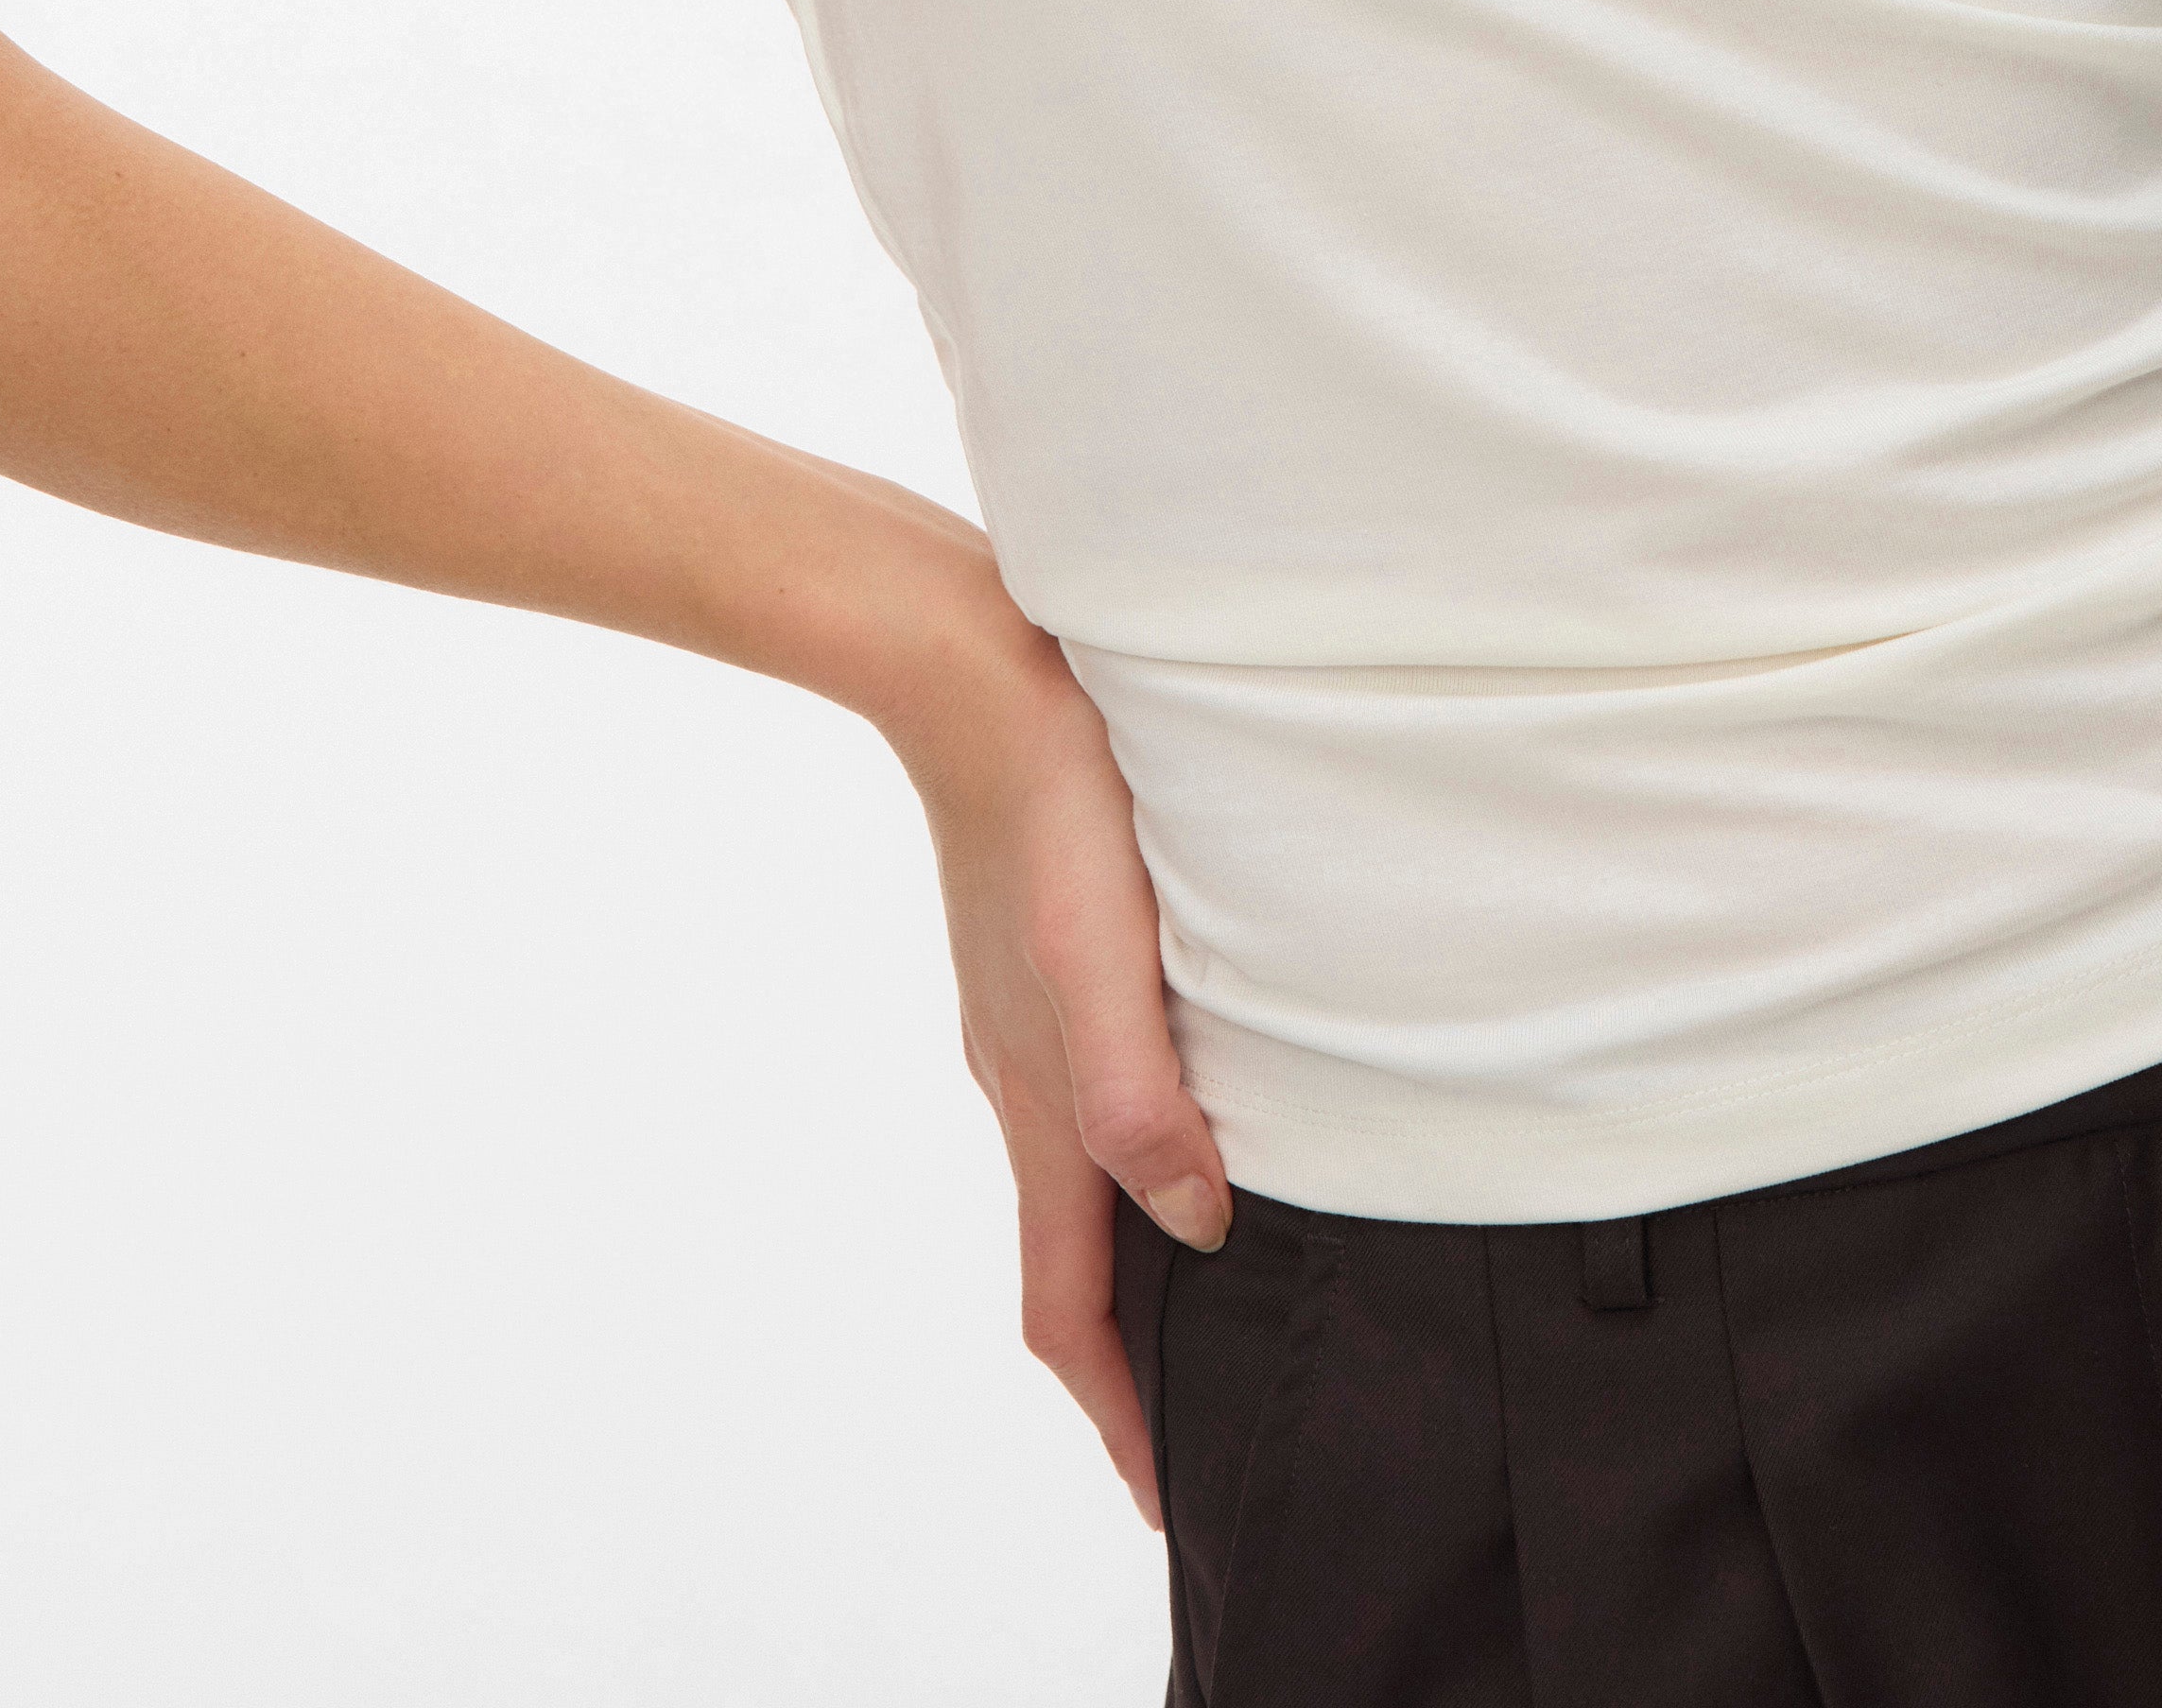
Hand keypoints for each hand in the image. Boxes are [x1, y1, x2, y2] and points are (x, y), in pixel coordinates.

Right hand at [867, 515, 1233, 1529]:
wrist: (964, 663)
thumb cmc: (1046, 801)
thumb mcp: (1106, 956)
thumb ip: (1141, 1097)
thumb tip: (1195, 1227)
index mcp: (1038, 1099)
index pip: (1068, 1306)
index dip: (1116, 1413)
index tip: (1161, 1497)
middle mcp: (1021, 1073)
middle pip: (1069, 1255)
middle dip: (1122, 1355)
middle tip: (1189, 1414)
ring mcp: (1020, 1013)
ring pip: (1077, 1168)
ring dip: (1126, 1249)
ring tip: (1197, 1285)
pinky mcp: (1034, 950)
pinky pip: (1084, 1087)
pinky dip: (1124, 1145)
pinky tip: (1177, 1104)